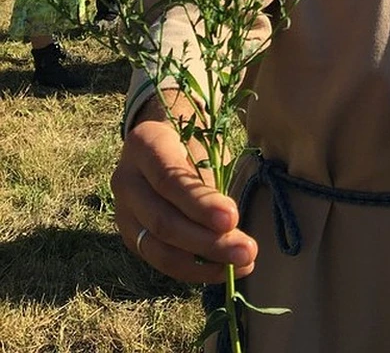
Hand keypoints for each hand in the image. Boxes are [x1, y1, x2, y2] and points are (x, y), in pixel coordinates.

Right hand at [111, 106, 257, 283]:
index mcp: (144, 144)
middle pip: (163, 221)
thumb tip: (228, 223)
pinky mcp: (131, 236)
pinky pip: (161, 261)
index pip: (168, 180)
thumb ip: (210, 179)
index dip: (200, 204)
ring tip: (243, 265)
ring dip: (204, 263)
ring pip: (159, 249)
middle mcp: (125, 179)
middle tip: (247, 251)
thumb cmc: (193, 140)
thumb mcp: (202, 145)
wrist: (165, 140)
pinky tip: (225, 269)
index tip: (232, 218)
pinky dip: (194, 270)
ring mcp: (123, 212)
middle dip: (208, 241)